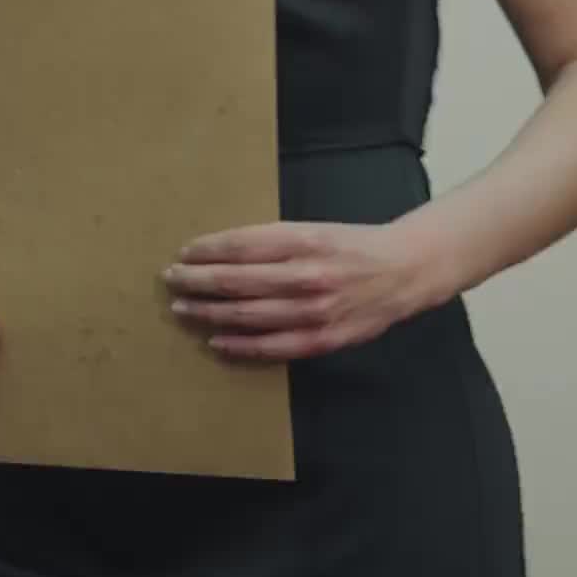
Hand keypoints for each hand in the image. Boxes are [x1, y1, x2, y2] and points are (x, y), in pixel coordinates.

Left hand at [162, 217, 451, 360]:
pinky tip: (216, 342)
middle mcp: (306, 275)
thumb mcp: (313, 229)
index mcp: (303, 240)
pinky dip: (240, 346)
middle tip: (171, 279)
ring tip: (182, 308)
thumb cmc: (352, 245)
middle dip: (197, 281)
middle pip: (237, 281)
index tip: (183, 253)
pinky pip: (273, 347)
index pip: (240, 246)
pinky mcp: (323, 339)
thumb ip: (273, 241)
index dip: (206, 251)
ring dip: (209, 312)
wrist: (405, 271)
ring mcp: (314, 311)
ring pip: (248, 315)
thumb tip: (222, 252)